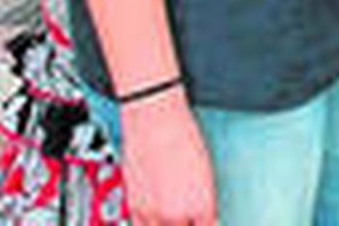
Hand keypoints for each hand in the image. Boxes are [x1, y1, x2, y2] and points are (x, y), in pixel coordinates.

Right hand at [121, 93, 216, 224]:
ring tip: (170, 219)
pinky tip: (153, 221)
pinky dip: (148, 225)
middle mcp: (178, 213)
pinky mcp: (134, 207)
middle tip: (187, 220)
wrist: (155, 122)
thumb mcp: (204, 171)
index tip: (204, 223)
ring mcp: (153, 213)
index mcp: (202, 204)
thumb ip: (202, 198)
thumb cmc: (182, 136)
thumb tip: (203, 214)